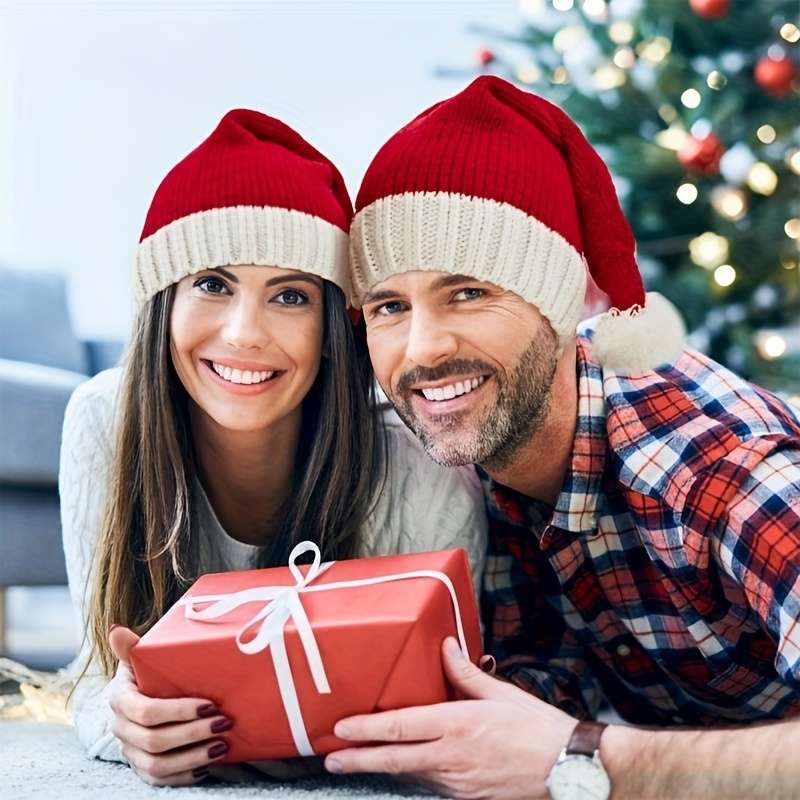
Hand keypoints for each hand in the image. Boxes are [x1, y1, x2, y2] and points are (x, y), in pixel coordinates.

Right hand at [108, 625, 232, 785]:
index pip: (145, 711)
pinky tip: (207, 765)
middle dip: (192, 734)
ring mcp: (130, 751)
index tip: (209, 704)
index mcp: (120, 700)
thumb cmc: (148, 673)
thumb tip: (116, 628)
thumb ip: (132, 647)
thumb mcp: (142, 658)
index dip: (178, 711)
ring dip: (192, 757)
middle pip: (154, 741)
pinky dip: (184, 775)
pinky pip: (160, 780)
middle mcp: (121, 729)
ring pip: (157, 765)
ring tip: (221, 746)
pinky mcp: (142, 767)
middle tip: (223, 723)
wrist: (142, 694)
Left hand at [324, 637, 577, 799]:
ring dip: (383, 767)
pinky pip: (433, 783)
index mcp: (456, 724)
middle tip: (332, 759)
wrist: (567, 769)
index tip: (342, 728)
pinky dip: (414, 774)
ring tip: (358, 761)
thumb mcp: (499, 693)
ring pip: (410, 773)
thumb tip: (444, 646)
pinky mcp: (466, 796)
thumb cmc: (535, 728)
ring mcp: (457, 781)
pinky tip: (405, 768)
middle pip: (393, 759)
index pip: (400, 727)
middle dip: (358, 759)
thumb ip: (464, 672)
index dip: (366, 729)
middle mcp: (450, 756)